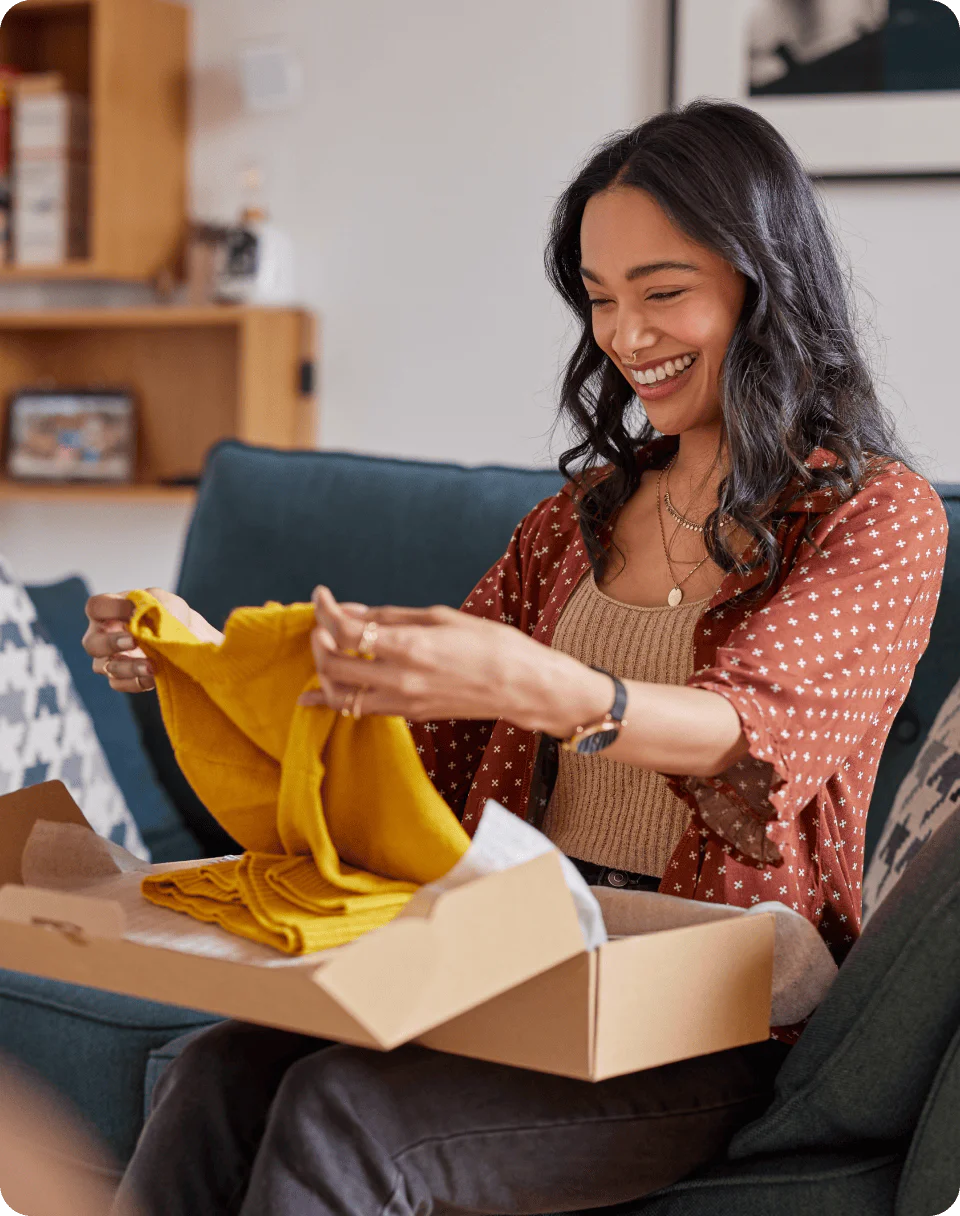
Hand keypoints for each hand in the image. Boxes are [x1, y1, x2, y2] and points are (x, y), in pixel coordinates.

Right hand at [83, 588, 221, 693]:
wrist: (190, 637)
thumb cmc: (169, 614)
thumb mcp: (165, 602)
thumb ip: (152, 604)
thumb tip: (141, 615)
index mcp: (109, 611)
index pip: (96, 607)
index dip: (111, 608)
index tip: (134, 611)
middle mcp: (103, 636)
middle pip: (91, 643)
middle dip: (111, 643)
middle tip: (134, 641)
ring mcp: (110, 659)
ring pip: (106, 667)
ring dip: (128, 667)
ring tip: (150, 666)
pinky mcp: (123, 678)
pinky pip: (120, 684)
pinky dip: (137, 681)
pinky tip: (154, 677)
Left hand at [300, 586, 611, 734]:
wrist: (523, 686)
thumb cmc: (491, 644)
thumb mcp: (439, 617)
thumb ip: (389, 617)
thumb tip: (351, 610)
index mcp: (409, 647)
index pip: (345, 630)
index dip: (324, 610)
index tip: (321, 595)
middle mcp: (400, 679)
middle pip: (333, 664)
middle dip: (319, 639)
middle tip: (324, 622)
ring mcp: (403, 702)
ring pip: (340, 695)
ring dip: (324, 671)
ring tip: (327, 649)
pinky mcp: (409, 715)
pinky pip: (360, 709)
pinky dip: (336, 699)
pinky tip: (316, 695)